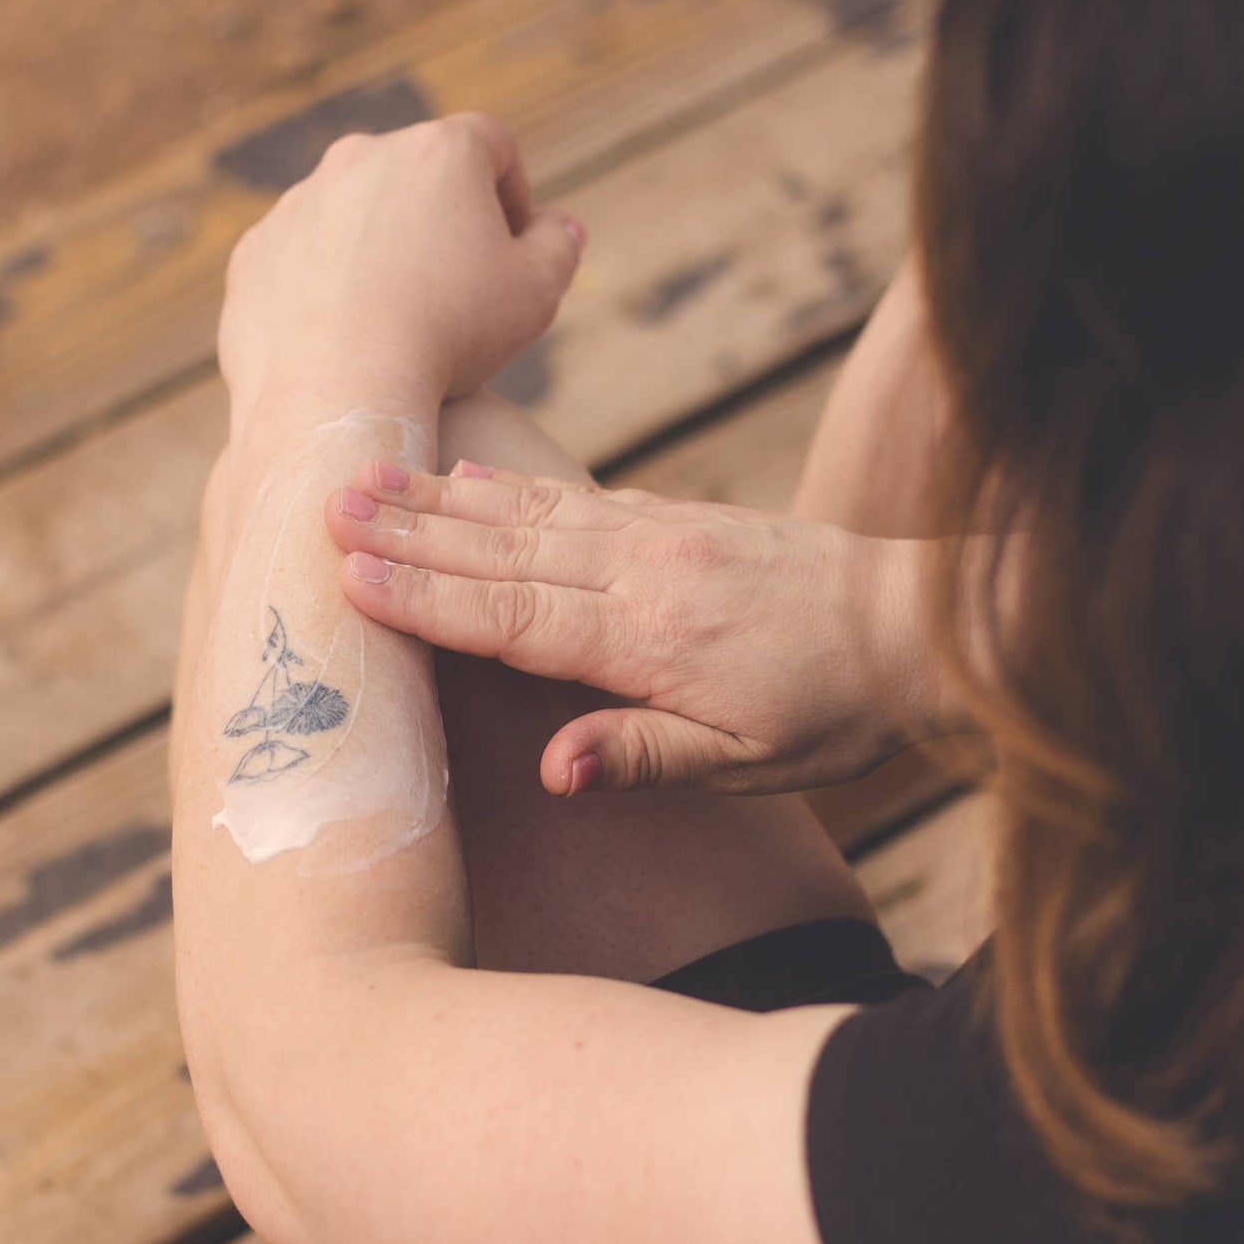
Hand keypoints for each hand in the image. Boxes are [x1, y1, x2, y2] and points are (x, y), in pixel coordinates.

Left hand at [218, 113, 583, 415]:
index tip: (514, 245)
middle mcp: (360, 157)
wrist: (340, 390)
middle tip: (462, 288)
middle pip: (417, 175)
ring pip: (356, 216)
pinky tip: (352, 339)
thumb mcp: (537, 293)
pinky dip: (329, 287)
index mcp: (438, 153)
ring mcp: (298, 202)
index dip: (513, 192)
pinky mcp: (255, 251)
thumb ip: (560, 247)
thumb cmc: (452, 334)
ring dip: (383, 252)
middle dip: (443, 221)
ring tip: (403, 320)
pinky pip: (304, 259)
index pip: (492, 146)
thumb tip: (561, 226)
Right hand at [323, 464, 953, 794]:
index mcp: (652, 639)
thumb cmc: (838, 711)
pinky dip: (520, 486)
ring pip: (534, 513)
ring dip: (447, 496)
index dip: (428, 598)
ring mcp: (663, 536)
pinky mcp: (681, 519)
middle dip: (412, 529)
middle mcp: (646, 572)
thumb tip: (554, 769)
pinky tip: (477, 476)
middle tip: (324, 502)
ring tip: (374, 474)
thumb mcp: (754, 765)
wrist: (919, 624)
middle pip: (506, 549)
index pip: (515, 616)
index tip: (348, 575)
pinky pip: (582, 497)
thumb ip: (649, 756)